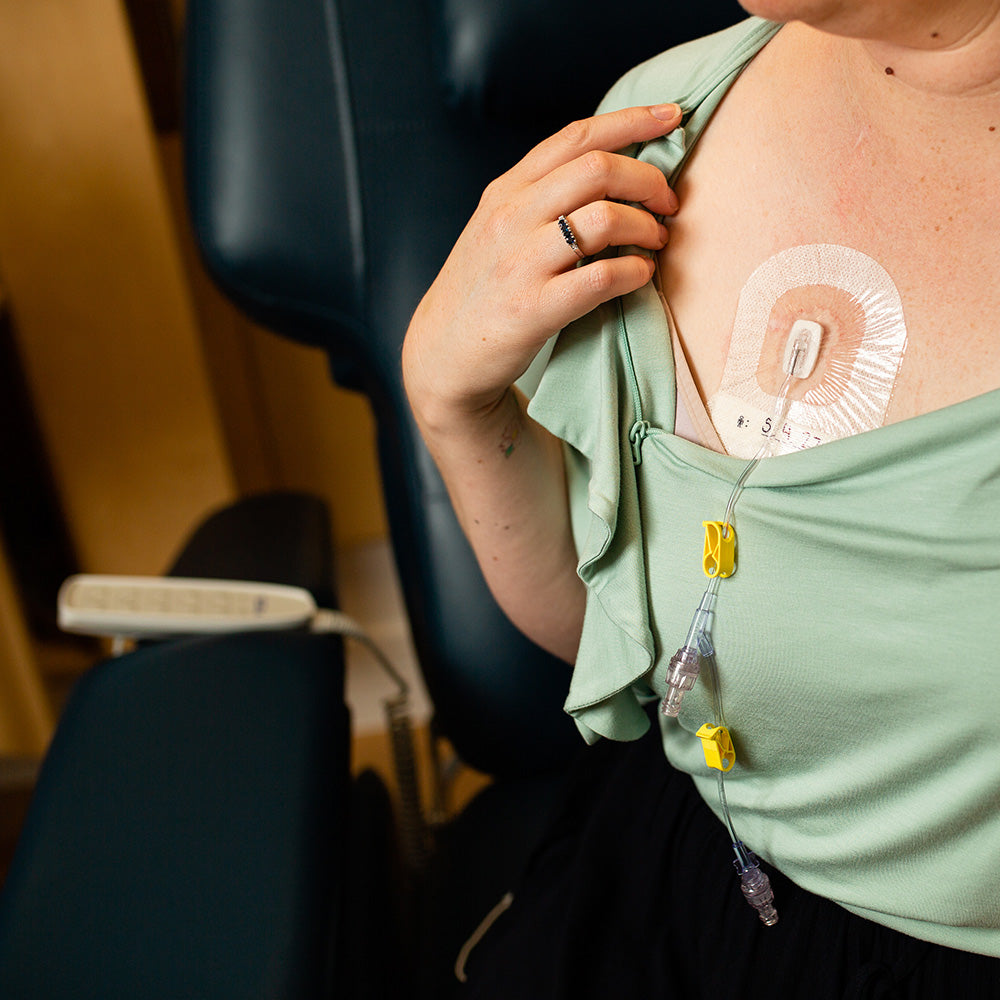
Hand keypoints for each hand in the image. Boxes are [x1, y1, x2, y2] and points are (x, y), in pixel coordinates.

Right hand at [404, 103, 682, 426]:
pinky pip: (601, 277)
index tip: (672, 117)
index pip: (576, 137)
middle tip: (667, 204)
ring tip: (654, 243)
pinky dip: (634, 272)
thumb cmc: (482, 292)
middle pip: (598, 169)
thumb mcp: (497, 228)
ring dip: (646, 228)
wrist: (443, 354)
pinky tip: (639, 276)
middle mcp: (510, 218)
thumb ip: (541, 197)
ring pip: (605, 218)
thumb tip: (610, 170)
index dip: (632, 121)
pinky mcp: (533, 309)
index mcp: (506, 191)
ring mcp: (520, 263)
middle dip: (649, 180)